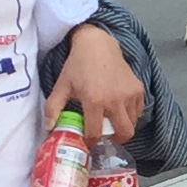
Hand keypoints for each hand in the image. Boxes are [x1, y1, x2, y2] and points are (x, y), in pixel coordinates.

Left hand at [49, 21, 143, 145]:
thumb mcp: (62, 86)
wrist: (98, 44)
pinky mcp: (138, 89)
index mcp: (94, 101)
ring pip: (132, 123)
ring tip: (112, 121)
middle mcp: (115, 100)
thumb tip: (48, 128)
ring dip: (123, 126)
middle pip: (124, 133)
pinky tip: (120, 109)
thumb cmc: (78, 66)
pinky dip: (131, 115)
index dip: (91, 141)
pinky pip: (138, 111)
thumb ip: (53, 108)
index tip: (88, 141)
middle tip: (106, 136)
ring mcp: (129, 95)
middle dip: (115, 139)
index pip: (96, 133)